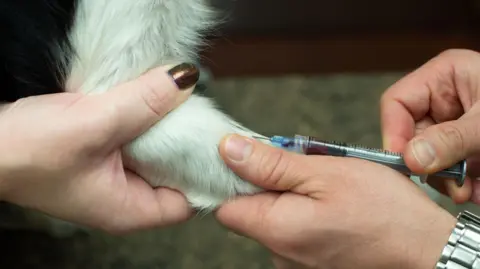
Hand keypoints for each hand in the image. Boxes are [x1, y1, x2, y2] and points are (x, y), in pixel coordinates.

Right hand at [0, 63, 198, 232]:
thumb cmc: (25, 152)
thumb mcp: (94, 124)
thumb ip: (144, 103)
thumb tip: (184, 80)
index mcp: (129, 210)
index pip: (189, 199)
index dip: (207, 172)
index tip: (219, 140)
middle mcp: (125, 198)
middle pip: (176, 173)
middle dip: (189, 143)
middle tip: (203, 112)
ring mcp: (113, 176)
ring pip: (156, 153)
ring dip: (165, 127)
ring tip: (180, 102)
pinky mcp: (103, 154)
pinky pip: (136, 138)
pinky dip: (144, 120)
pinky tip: (150, 101)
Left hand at [215, 134, 455, 268]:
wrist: (425, 250)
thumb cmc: (384, 211)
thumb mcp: (325, 172)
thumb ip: (270, 164)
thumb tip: (228, 149)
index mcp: (276, 229)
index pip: (225, 205)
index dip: (234, 177)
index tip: (257, 158)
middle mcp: (279, 253)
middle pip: (251, 210)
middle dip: (270, 182)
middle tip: (306, 168)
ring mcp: (296, 263)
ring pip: (275, 218)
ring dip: (292, 196)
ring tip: (326, 188)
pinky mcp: (312, 263)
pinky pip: (295, 231)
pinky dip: (306, 213)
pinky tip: (332, 206)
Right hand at [380, 49, 479, 203]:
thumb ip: (452, 139)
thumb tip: (411, 158)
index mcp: (445, 76)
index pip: (397, 102)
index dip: (395, 132)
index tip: (405, 162)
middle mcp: (445, 99)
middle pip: (411, 133)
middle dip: (428, 163)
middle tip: (448, 183)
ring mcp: (454, 124)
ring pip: (427, 156)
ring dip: (446, 178)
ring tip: (468, 189)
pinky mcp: (465, 147)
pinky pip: (447, 167)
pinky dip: (460, 183)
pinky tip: (477, 188)